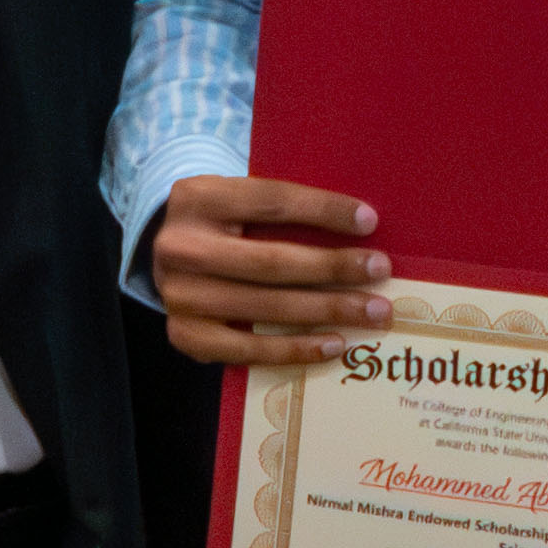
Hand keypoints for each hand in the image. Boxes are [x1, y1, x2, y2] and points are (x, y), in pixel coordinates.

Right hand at [152, 174, 389, 368]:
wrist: (167, 259)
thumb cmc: (222, 226)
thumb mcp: (237, 200)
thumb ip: (281, 209)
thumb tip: (360, 224)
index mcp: (198, 198)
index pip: (271, 202)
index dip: (322, 211)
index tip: (369, 221)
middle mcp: (180, 247)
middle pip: (270, 261)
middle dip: (333, 267)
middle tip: (380, 270)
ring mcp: (180, 296)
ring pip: (265, 306)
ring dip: (327, 310)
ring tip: (372, 311)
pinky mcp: (185, 336)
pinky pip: (249, 349)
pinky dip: (296, 349)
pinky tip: (335, 343)